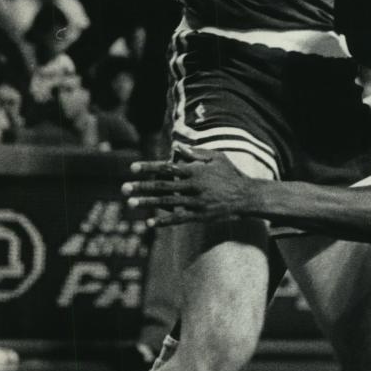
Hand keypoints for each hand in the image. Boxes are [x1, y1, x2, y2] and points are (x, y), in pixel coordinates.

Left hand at [122, 147, 256, 226]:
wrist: (246, 197)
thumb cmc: (231, 174)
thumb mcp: (216, 158)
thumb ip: (196, 153)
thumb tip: (176, 147)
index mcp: (196, 171)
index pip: (167, 167)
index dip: (149, 167)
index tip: (132, 167)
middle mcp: (194, 186)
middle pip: (162, 186)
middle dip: (141, 186)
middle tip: (124, 187)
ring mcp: (196, 202)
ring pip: (167, 203)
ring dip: (147, 203)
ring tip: (131, 203)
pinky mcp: (200, 216)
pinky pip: (178, 219)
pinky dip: (163, 221)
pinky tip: (149, 223)